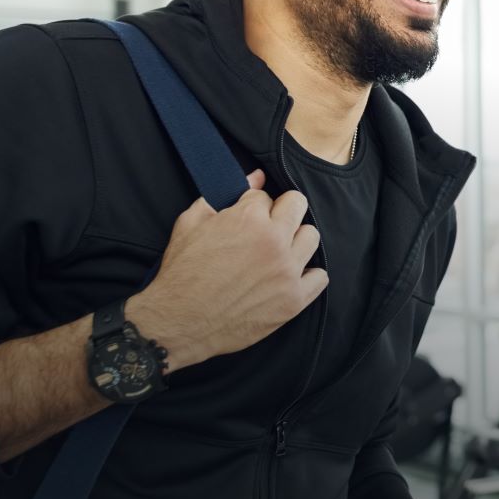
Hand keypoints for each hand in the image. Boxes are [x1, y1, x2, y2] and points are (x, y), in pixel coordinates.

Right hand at [125, 169, 326, 371]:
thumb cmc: (181, 272)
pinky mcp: (293, 300)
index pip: (265, 195)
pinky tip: (290, 276)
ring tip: (277, 252)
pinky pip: (320, 277)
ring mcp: (287, 271)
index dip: (251, 206)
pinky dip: (308, 275)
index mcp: (249, 218)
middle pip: (298, 206)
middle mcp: (274, 241)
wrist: (178, 321)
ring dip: (295, 241)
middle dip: (281, 211)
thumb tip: (255, 177)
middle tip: (266, 227)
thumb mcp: (191, 223)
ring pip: (311, 238)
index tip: (244, 219)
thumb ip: (223, 195)